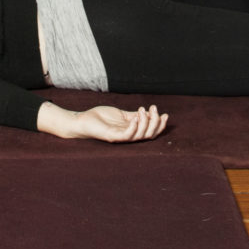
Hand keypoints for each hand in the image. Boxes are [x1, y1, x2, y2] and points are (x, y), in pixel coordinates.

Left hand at [41, 103, 168, 142]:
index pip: (150, 133)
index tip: (165, 114)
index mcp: (131, 132)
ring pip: (140, 136)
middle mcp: (128, 137)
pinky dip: (134, 127)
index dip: (159, 125)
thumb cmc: (101, 118)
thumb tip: (148, 112)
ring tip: (143, 110)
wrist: (84, 120)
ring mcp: (120, 138)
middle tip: (155, 109)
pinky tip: (136, 118)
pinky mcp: (112, 137)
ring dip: (145, 123)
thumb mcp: (121, 114)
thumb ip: (133, 115)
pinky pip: (127, 135)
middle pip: (148, 135)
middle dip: (155, 123)